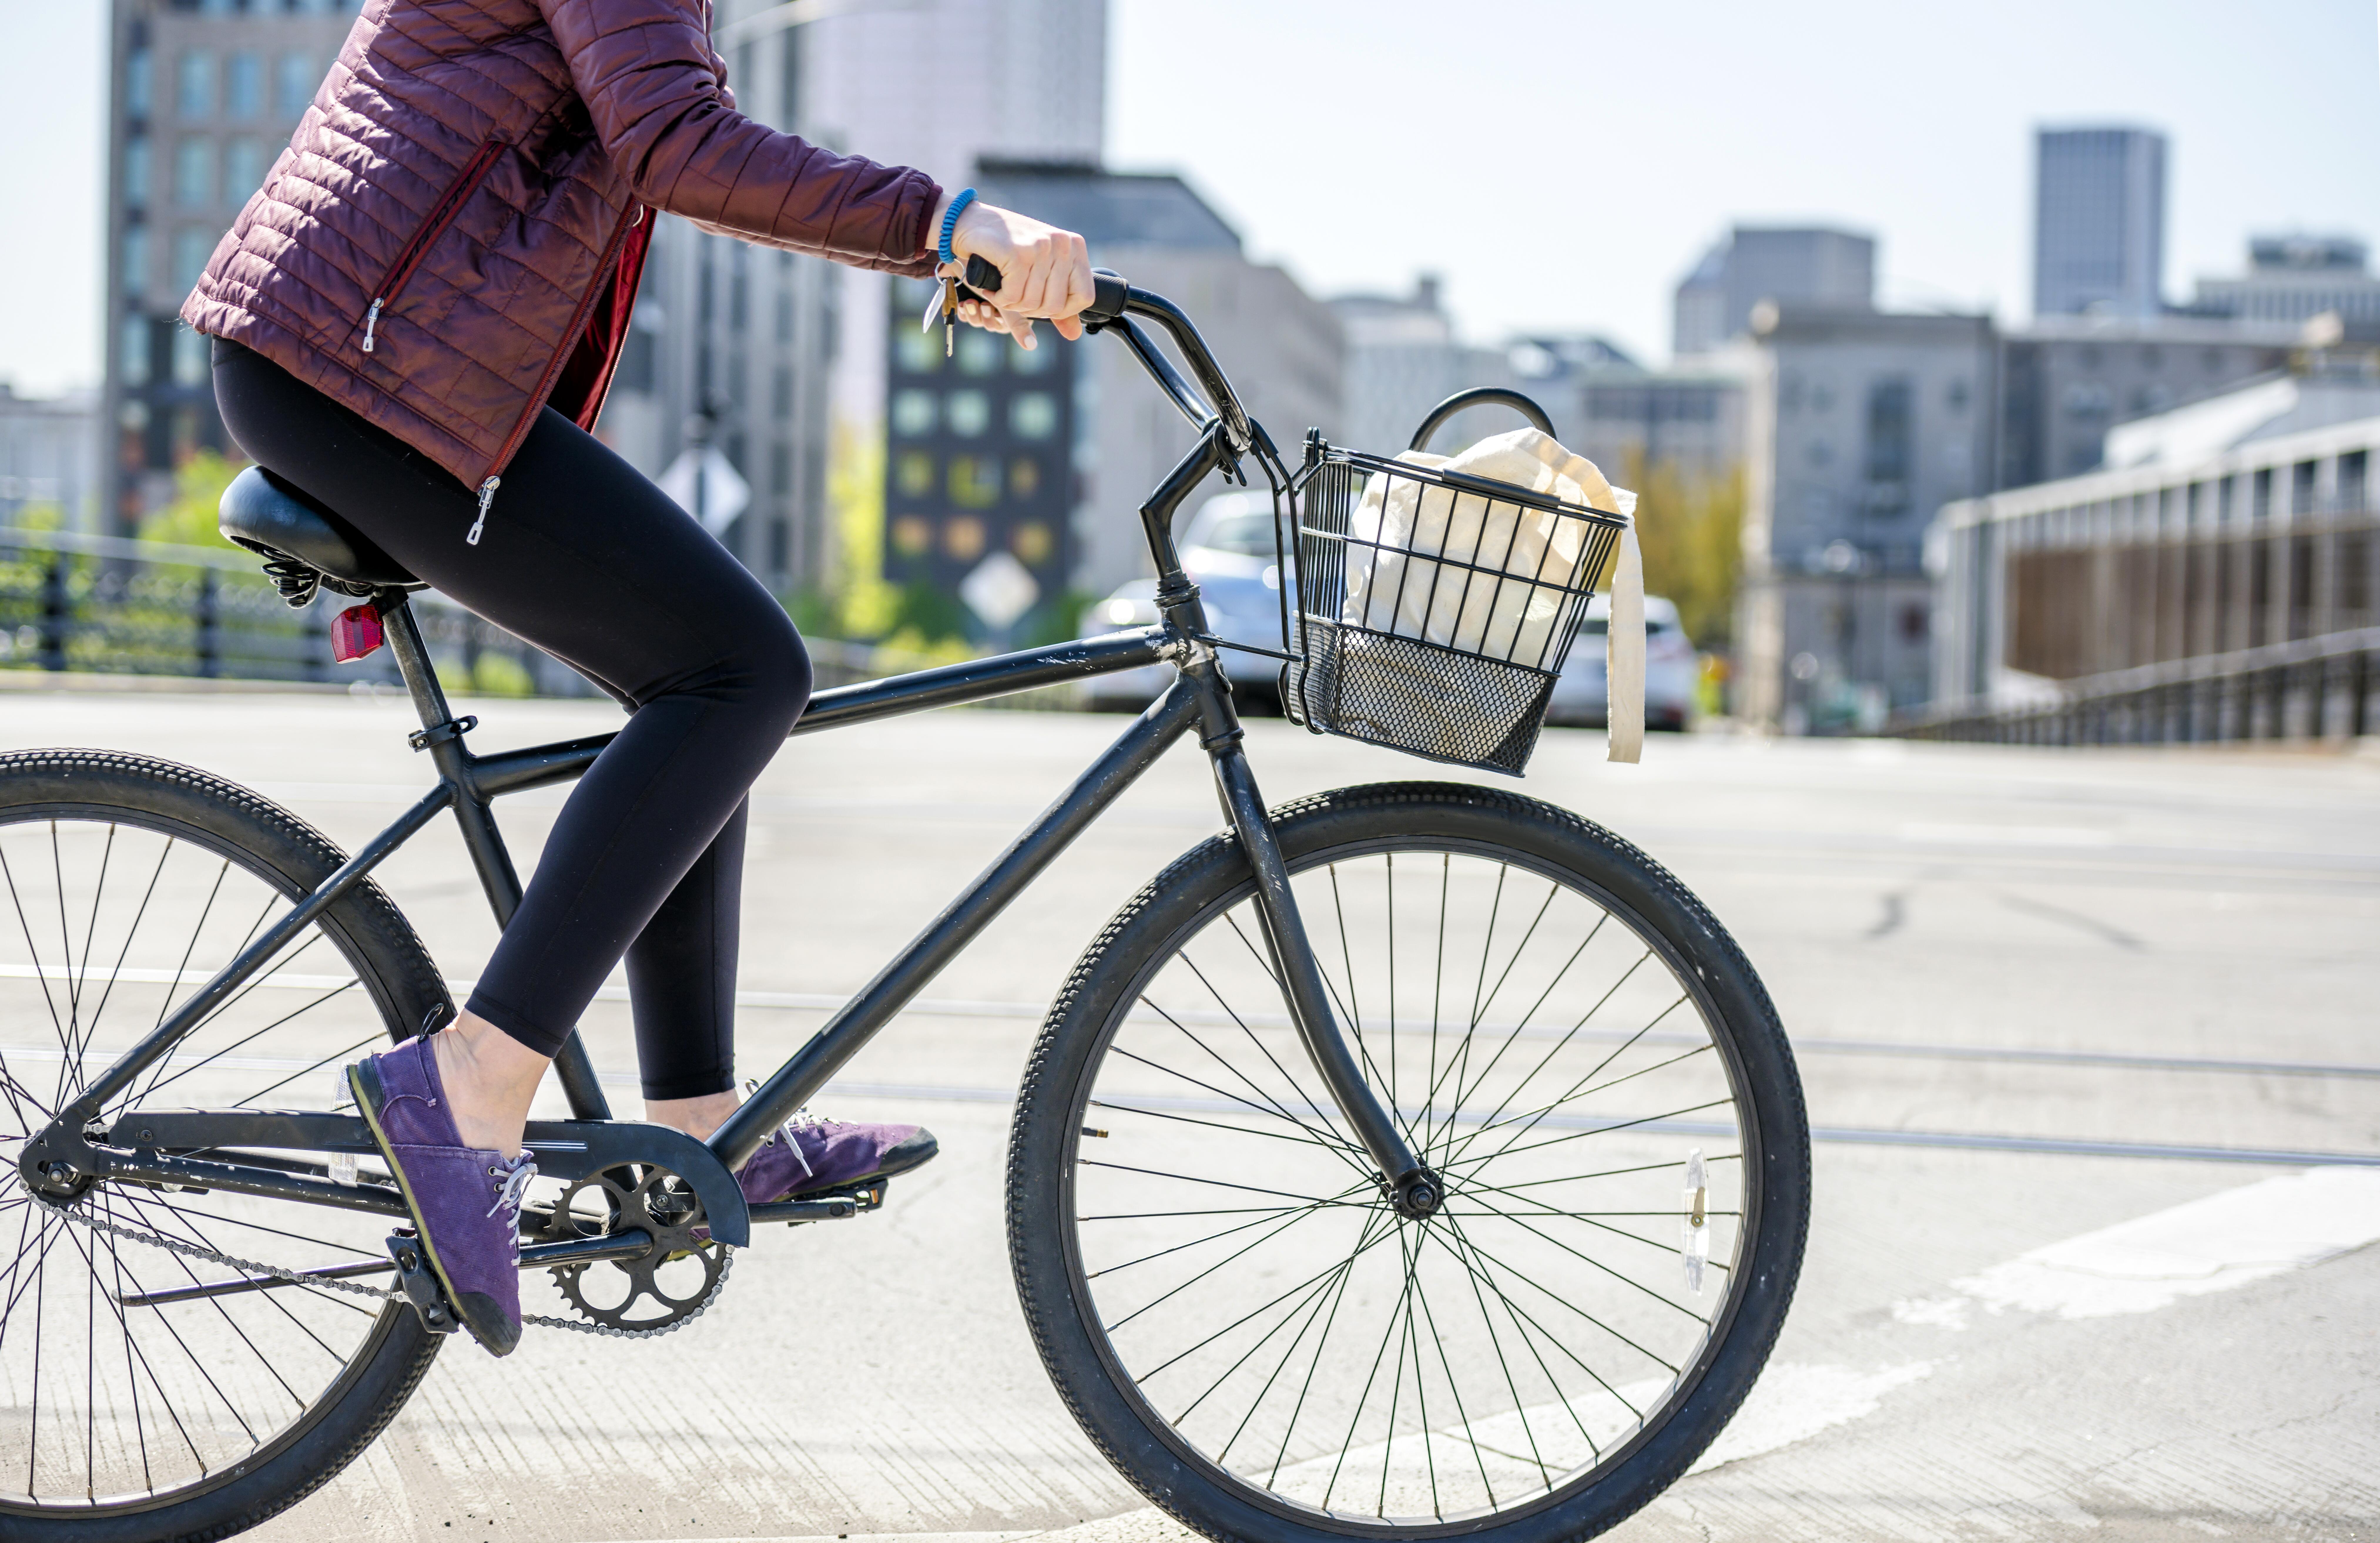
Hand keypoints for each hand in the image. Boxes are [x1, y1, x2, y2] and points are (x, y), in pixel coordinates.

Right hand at [940, 199, 1092, 349]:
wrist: (968, 223)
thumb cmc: (1006, 249)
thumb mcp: (1039, 272)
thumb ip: (1058, 302)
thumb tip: (1074, 335)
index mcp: (1074, 246)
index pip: (1085, 296)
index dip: (1063, 311)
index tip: (1042, 304)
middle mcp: (1062, 244)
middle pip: (1056, 305)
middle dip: (1031, 310)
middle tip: (1014, 296)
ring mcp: (1040, 246)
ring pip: (1033, 302)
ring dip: (1011, 304)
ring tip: (1002, 289)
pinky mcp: (1018, 253)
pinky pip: (1013, 296)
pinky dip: (999, 299)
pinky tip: (992, 288)